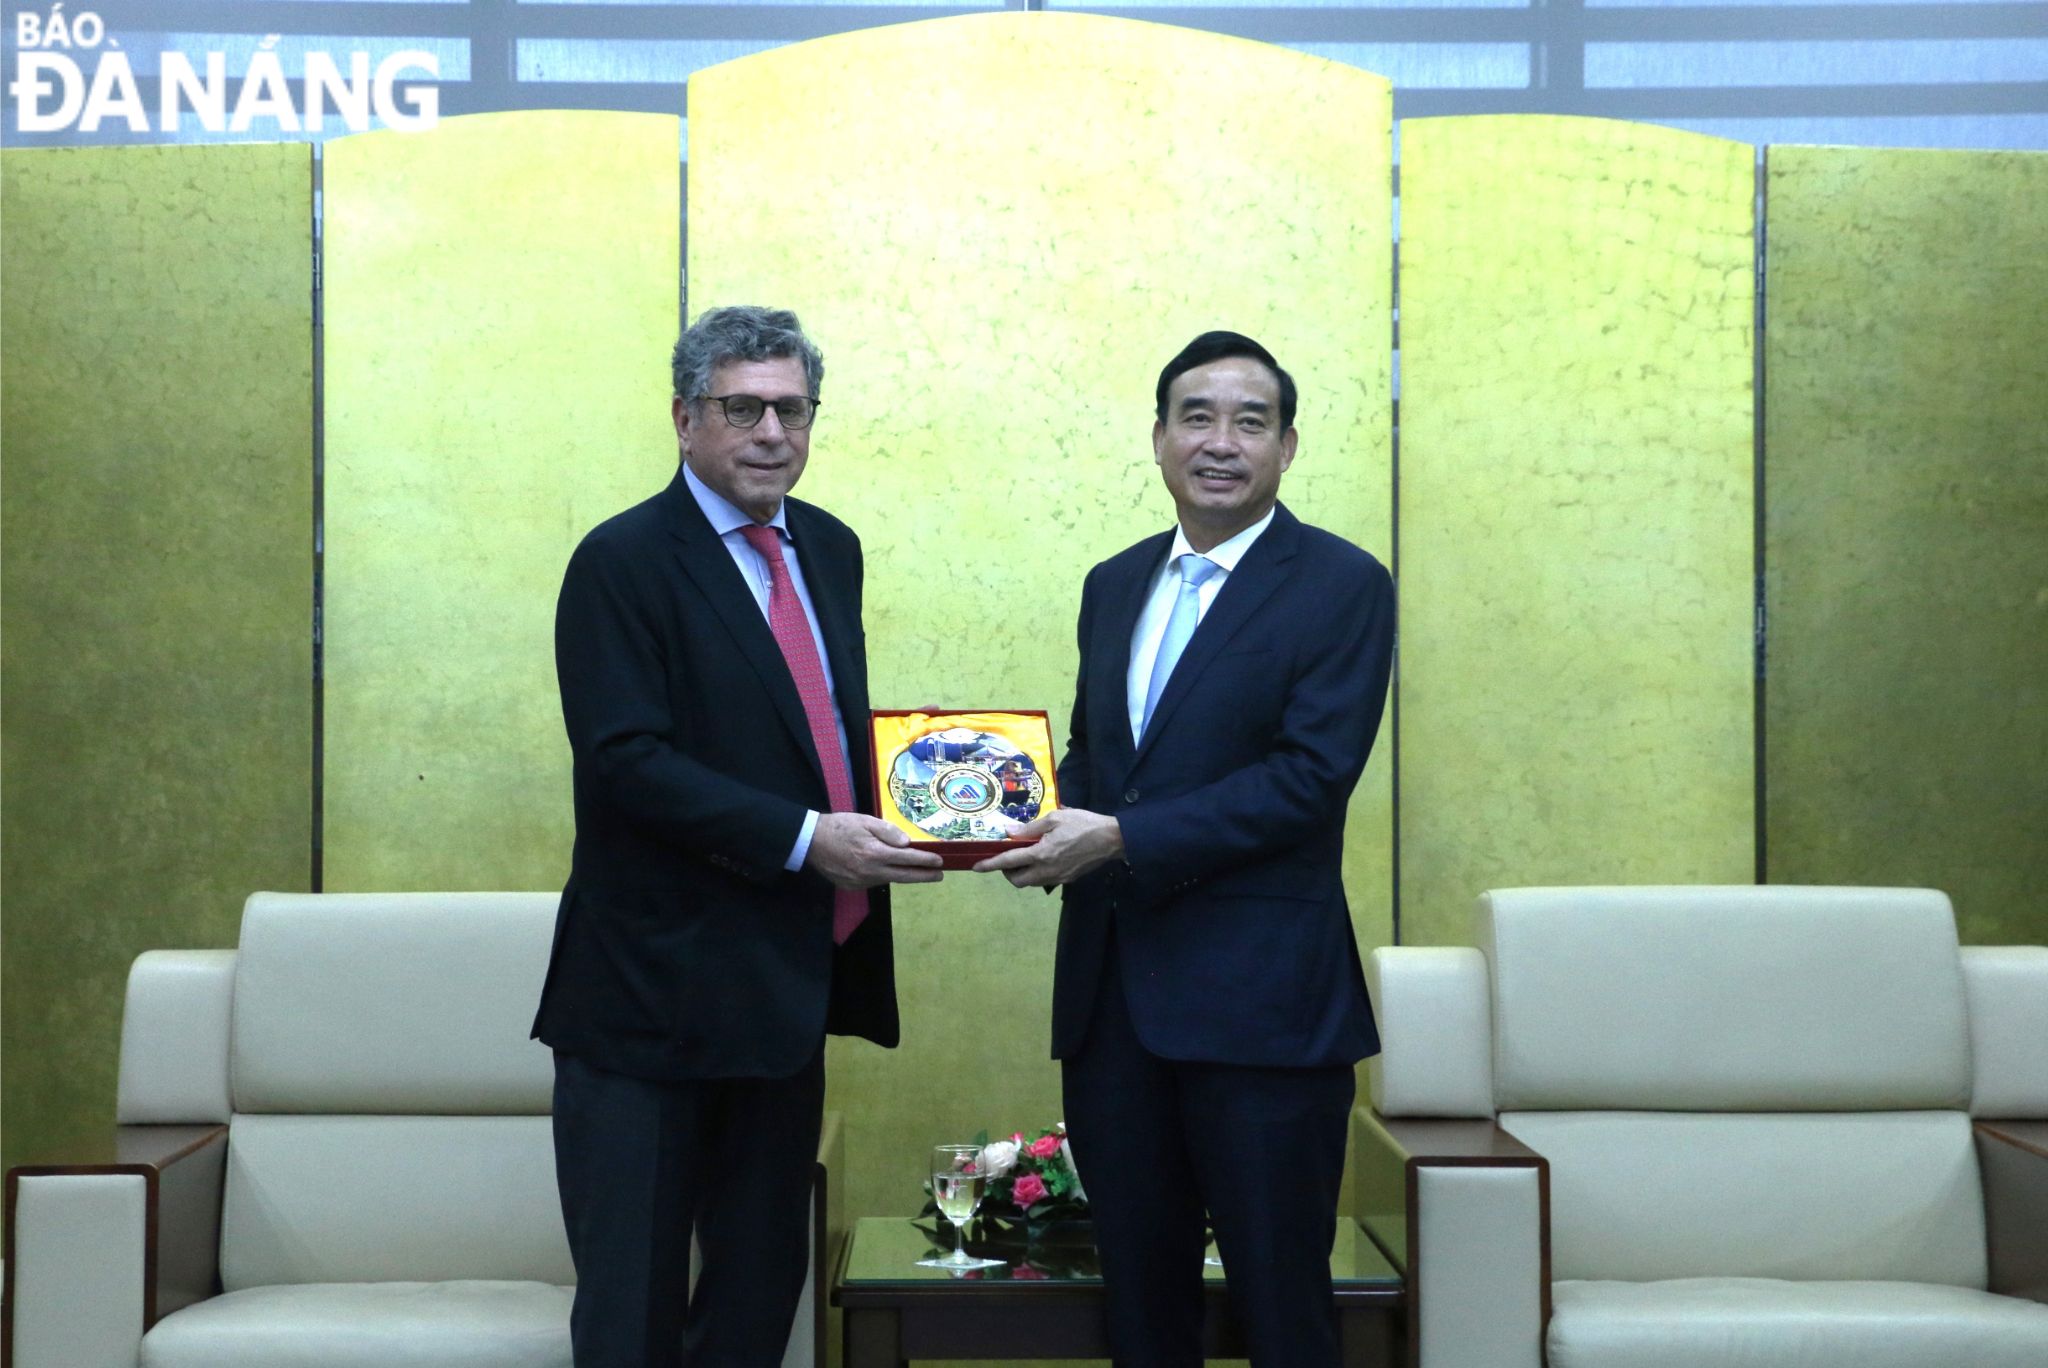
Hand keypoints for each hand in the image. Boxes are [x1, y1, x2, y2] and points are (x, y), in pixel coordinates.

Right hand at [806, 813, 944, 887]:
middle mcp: (870, 872)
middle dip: (924, 876)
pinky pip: (874, 882)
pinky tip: (889, 870)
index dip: (926, 861)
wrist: (810, 841)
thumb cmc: (839, 826)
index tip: (939, 862)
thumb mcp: (865, 821)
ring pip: (889, 880)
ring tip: (918, 872)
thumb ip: (888, 832)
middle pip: (904, 877)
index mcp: (875, 853)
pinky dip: (885, 876)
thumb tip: (907, 843)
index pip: (907, 859)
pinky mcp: (852, 886)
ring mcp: (861, 882)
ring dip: (904, 876)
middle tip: (939, 875)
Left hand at [972, 808, 1122, 887]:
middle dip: (1007, 873)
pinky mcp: (1068, 880)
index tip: (976, 867)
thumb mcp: (1055, 818)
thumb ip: (1030, 828)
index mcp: (1041, 854)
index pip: (1009, 862)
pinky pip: (1045, 880)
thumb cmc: (1083, 824)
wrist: (1112, 839)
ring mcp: (1058, 877)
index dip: (990, 864)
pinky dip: (1038, 873)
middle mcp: (1047, 870)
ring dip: (1023, 873)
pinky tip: (1043, 859)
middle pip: (1017, 881)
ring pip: (1031, 883)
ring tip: (1025, 857)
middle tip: (1008, 858)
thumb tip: (1010, 833)